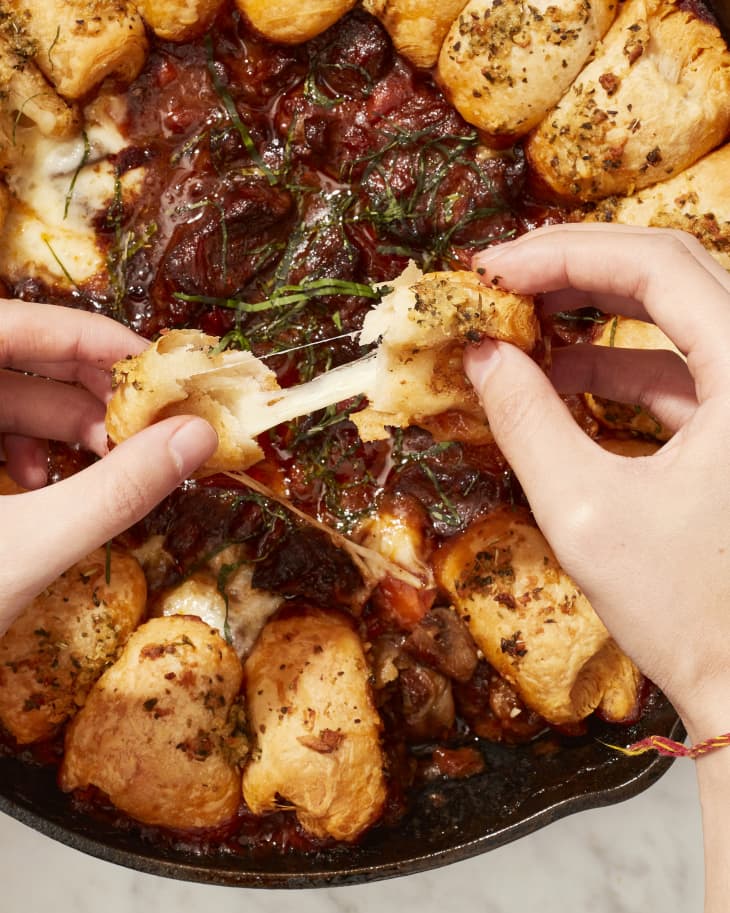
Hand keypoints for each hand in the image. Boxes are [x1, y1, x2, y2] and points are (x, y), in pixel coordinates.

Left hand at [0, 300, 216, 633]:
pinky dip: (21, 448)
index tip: (154, 363)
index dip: (88, 336)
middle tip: (144, 417)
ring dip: (59, 422)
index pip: (10, 324)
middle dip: (84, 386)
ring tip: (107, 457)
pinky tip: (43, 482)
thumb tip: (195, 438)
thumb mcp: (28, 547)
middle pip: (9, 354)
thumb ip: (117, 488)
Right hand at [464, 224, 729, 740]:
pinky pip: (678, 369)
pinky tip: (555, 381)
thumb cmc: (688, 613)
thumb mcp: (587, 512)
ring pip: (674, 317)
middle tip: (500, 280)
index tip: (492, 269)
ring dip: (592, 318)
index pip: (660, 267)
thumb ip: (526, 420)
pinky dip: (614, 366)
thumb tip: (480, 355)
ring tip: (517, 331)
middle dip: (577, 269)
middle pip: (672, 273)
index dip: (567, 254)